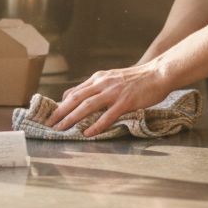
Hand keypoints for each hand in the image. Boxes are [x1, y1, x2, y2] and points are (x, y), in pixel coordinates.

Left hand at [48, 62, 169, 136]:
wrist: (158, 73)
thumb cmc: (138, 78)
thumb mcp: (113, 78)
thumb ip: (99, 86)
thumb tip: (85, 96)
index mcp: (99, 78)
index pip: (75, 91)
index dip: (62, 104)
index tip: (53, 114)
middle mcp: (103, 83)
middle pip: (76, 98)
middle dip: (61, 112)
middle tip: (49, 124)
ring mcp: (114, 92)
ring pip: (87, 106)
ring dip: (72, 118)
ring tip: (61, 129)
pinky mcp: (125, 102)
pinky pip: (107, 115)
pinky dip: (96, 125)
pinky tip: (88, 133)